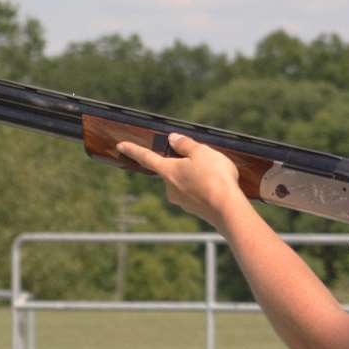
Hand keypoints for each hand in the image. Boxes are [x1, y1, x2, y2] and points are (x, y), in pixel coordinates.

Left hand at [115, 132, 244, 228]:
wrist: (228, 209)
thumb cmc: (214, 177)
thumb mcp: (201, 152)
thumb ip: (185, 144)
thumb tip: (172, 139)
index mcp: (168, 171)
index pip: (146, 157)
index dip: (133, 150)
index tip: (121, 145)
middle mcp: (170, 188)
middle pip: (172, 170)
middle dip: (184, 164)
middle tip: (204, 159)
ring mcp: (182, 201)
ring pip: (186, 182)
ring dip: (197, 177)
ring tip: (217, 174)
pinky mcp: (195, 210)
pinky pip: (197, 194)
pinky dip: (205, 188)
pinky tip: (219, 186)